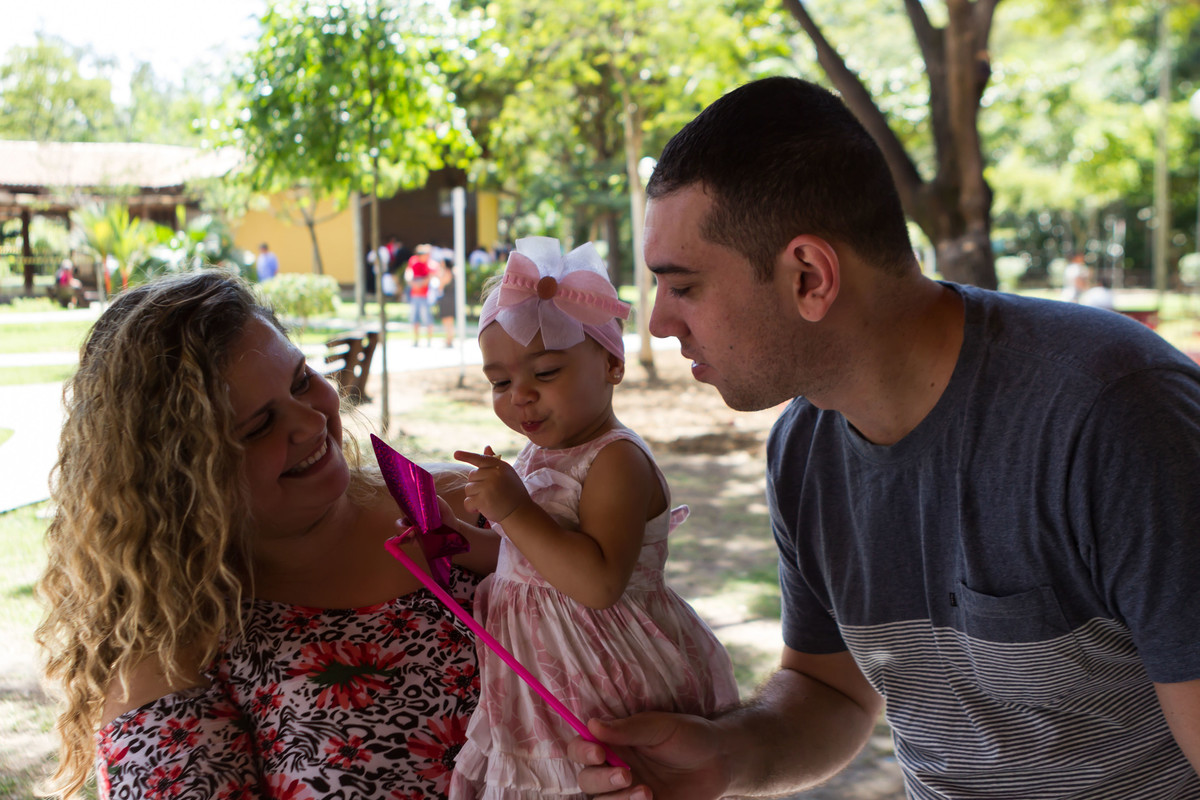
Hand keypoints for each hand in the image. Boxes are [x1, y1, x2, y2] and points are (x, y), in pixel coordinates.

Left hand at [454, 447, 531, 523]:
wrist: (520, 513)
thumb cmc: (513, 493)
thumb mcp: (507, 474)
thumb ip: (495, 462)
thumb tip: (486, 447)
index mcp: (500, 467)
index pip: (480, 459)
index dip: (467, 456)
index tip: (455, 454)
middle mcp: (494, 474)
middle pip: (471, 476)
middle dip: (476, 485)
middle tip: (488, 493)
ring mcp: (488, 487)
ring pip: (468, 489)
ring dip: (474, 497)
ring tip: (486, 501)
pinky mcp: (483, 500)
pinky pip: (467, 501)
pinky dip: (470, 507)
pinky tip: (479, 509)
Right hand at [568, 713, 729, 799]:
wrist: (720, 762)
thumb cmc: (689, 736)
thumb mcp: (661, 727)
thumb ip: (628, 729)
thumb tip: (592, 725)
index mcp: (614, 742)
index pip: (581, 748)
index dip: (582, 751)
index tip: (598, 753)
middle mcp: (615, 767)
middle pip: (586, 780)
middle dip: (601, 780)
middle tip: (626, 774)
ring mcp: (627, 791)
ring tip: (647, 792)